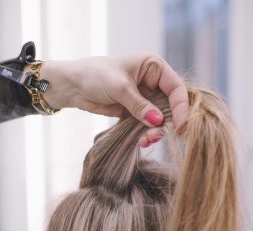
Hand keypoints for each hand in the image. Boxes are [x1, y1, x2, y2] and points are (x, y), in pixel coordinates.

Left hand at [41, 53, 188, 145]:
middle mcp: (152, 81)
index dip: (180, 107)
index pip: (176, 88)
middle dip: (167, 123)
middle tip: (158, 136)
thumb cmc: (94, 75)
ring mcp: (144, 98)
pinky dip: (145, 134)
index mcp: (154, 67)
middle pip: (170, 106)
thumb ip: (140, 106)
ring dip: (155, 131)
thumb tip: (158, 122)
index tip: (181, 126)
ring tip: (146, 141)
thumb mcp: (120, 88)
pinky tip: (141, 141)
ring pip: (159, 118)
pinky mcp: (134, 111)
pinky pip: (146, 125)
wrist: (71, 85)